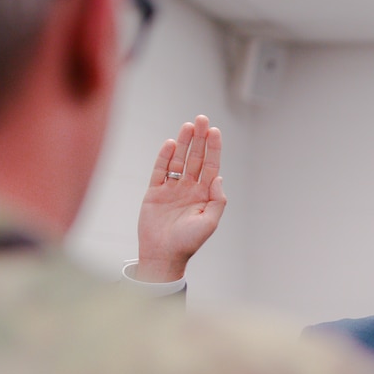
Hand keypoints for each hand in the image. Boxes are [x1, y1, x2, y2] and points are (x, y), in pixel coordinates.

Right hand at [135, 116, 226, 281]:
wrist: (163, 255)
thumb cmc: (188, 242)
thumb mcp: (209, 222)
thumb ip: (217, 200)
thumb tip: (218, 177)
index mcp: (204, 194)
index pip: (210, 166)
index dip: (213, 148)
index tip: (215, 131)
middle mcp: (189, 188)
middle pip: (195, 157)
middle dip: (199, 138)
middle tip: (202, 119)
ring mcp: (171, 188)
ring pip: (178, 160)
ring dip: (183, 143)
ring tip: (188, 126)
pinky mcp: (154, 192)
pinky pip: (160, 170)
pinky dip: (164, 157)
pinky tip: (170, 144)